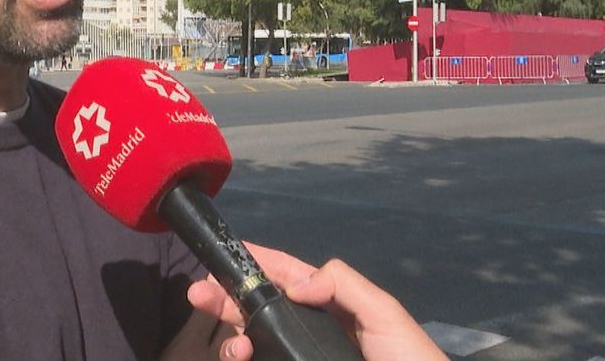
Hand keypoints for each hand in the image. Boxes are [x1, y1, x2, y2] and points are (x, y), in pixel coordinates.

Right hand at [186, 244, 445, 360]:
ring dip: (232, 337)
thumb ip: (341, 284)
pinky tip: (240, 357)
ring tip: (232, 347)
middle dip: (225, 297)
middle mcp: (309, 329)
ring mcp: (299, 355)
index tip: (223, 254)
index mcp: (328, 303)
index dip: (254, 261)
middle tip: (197, 293)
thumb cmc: (408, 357)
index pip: (284, 274)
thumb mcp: (382, 311)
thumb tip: (294, 284)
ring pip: (253, 340)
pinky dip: (241, 358)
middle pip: (258, 307)